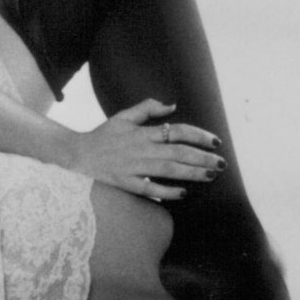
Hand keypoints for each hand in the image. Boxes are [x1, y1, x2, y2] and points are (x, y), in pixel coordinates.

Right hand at [72, 99, 225, 201]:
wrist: (76, 154)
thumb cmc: (102, 135)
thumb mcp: (123, 116)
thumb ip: (147, 108)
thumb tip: (172, 105)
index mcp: (142, 132)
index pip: (177, 131)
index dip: (198, 135)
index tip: (215, 141)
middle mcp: (141, 149)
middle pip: (178, 153)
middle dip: (203, 158)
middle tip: (222, 164)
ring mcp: (134, 168)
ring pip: (169, 170)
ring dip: (192, 173)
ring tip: (210, 175)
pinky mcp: (126, 183)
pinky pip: (150, 189)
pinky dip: (167, 191)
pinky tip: (184, 193)